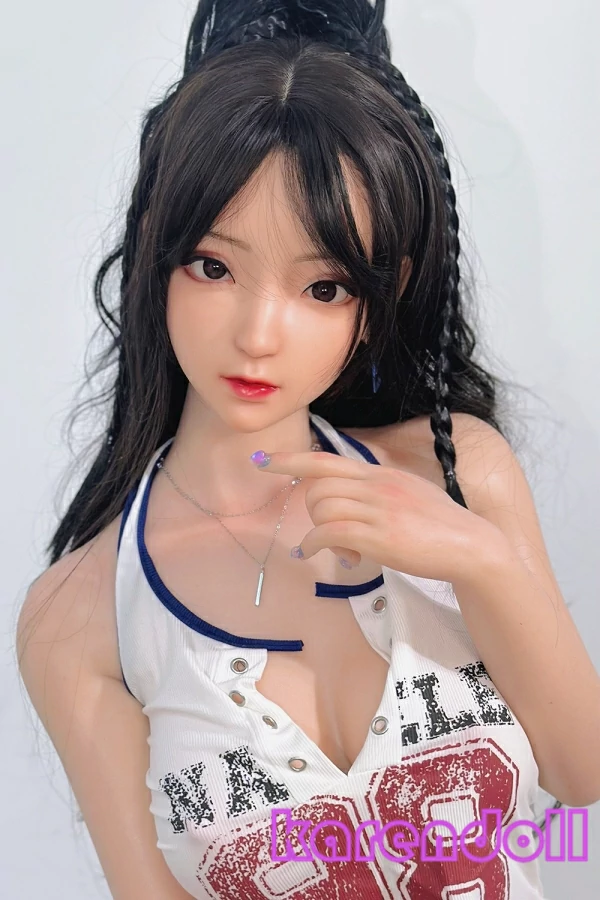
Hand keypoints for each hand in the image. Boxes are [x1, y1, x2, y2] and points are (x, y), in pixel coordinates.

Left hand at [250, 449, 508, 583]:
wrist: (471, 546)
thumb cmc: (441, 525)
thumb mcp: (408, 493)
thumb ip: (378, 489)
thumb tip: (349, 496)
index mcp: (380, 473)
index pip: (327, 459)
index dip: (292, 460)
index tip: (264, 462)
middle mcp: (375, 485)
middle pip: (317, 488)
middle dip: (315, 514)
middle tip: (333, 537)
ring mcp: (376, 509)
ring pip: (321, 509)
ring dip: (322, 534)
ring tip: (345, 552)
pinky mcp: (377, 535)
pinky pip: (329, 533)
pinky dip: (317, 547)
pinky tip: (334, 558)